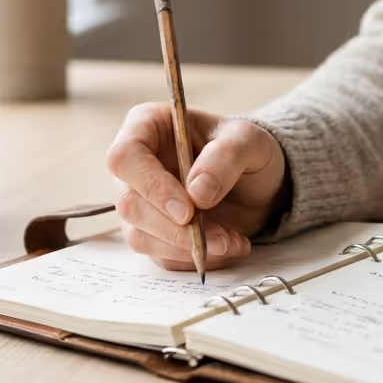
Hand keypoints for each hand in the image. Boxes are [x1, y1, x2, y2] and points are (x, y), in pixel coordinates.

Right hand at [106, 102, 288, 270]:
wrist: (256, 181)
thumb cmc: (245, 148)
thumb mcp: (249, 140)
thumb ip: (226, 156)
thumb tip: (197, 192)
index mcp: (147, 126)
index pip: (126, 156)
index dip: (152, 186)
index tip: (187, 211)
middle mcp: (134, 165)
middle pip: (130, 203)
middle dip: (175, 228)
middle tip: (220, 237)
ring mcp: (139, 200)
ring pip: (141, 235)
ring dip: (187, 246)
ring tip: (232, 241)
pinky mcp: (150, 232)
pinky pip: (160, 254)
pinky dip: (193, 257)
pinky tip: (227, 245)